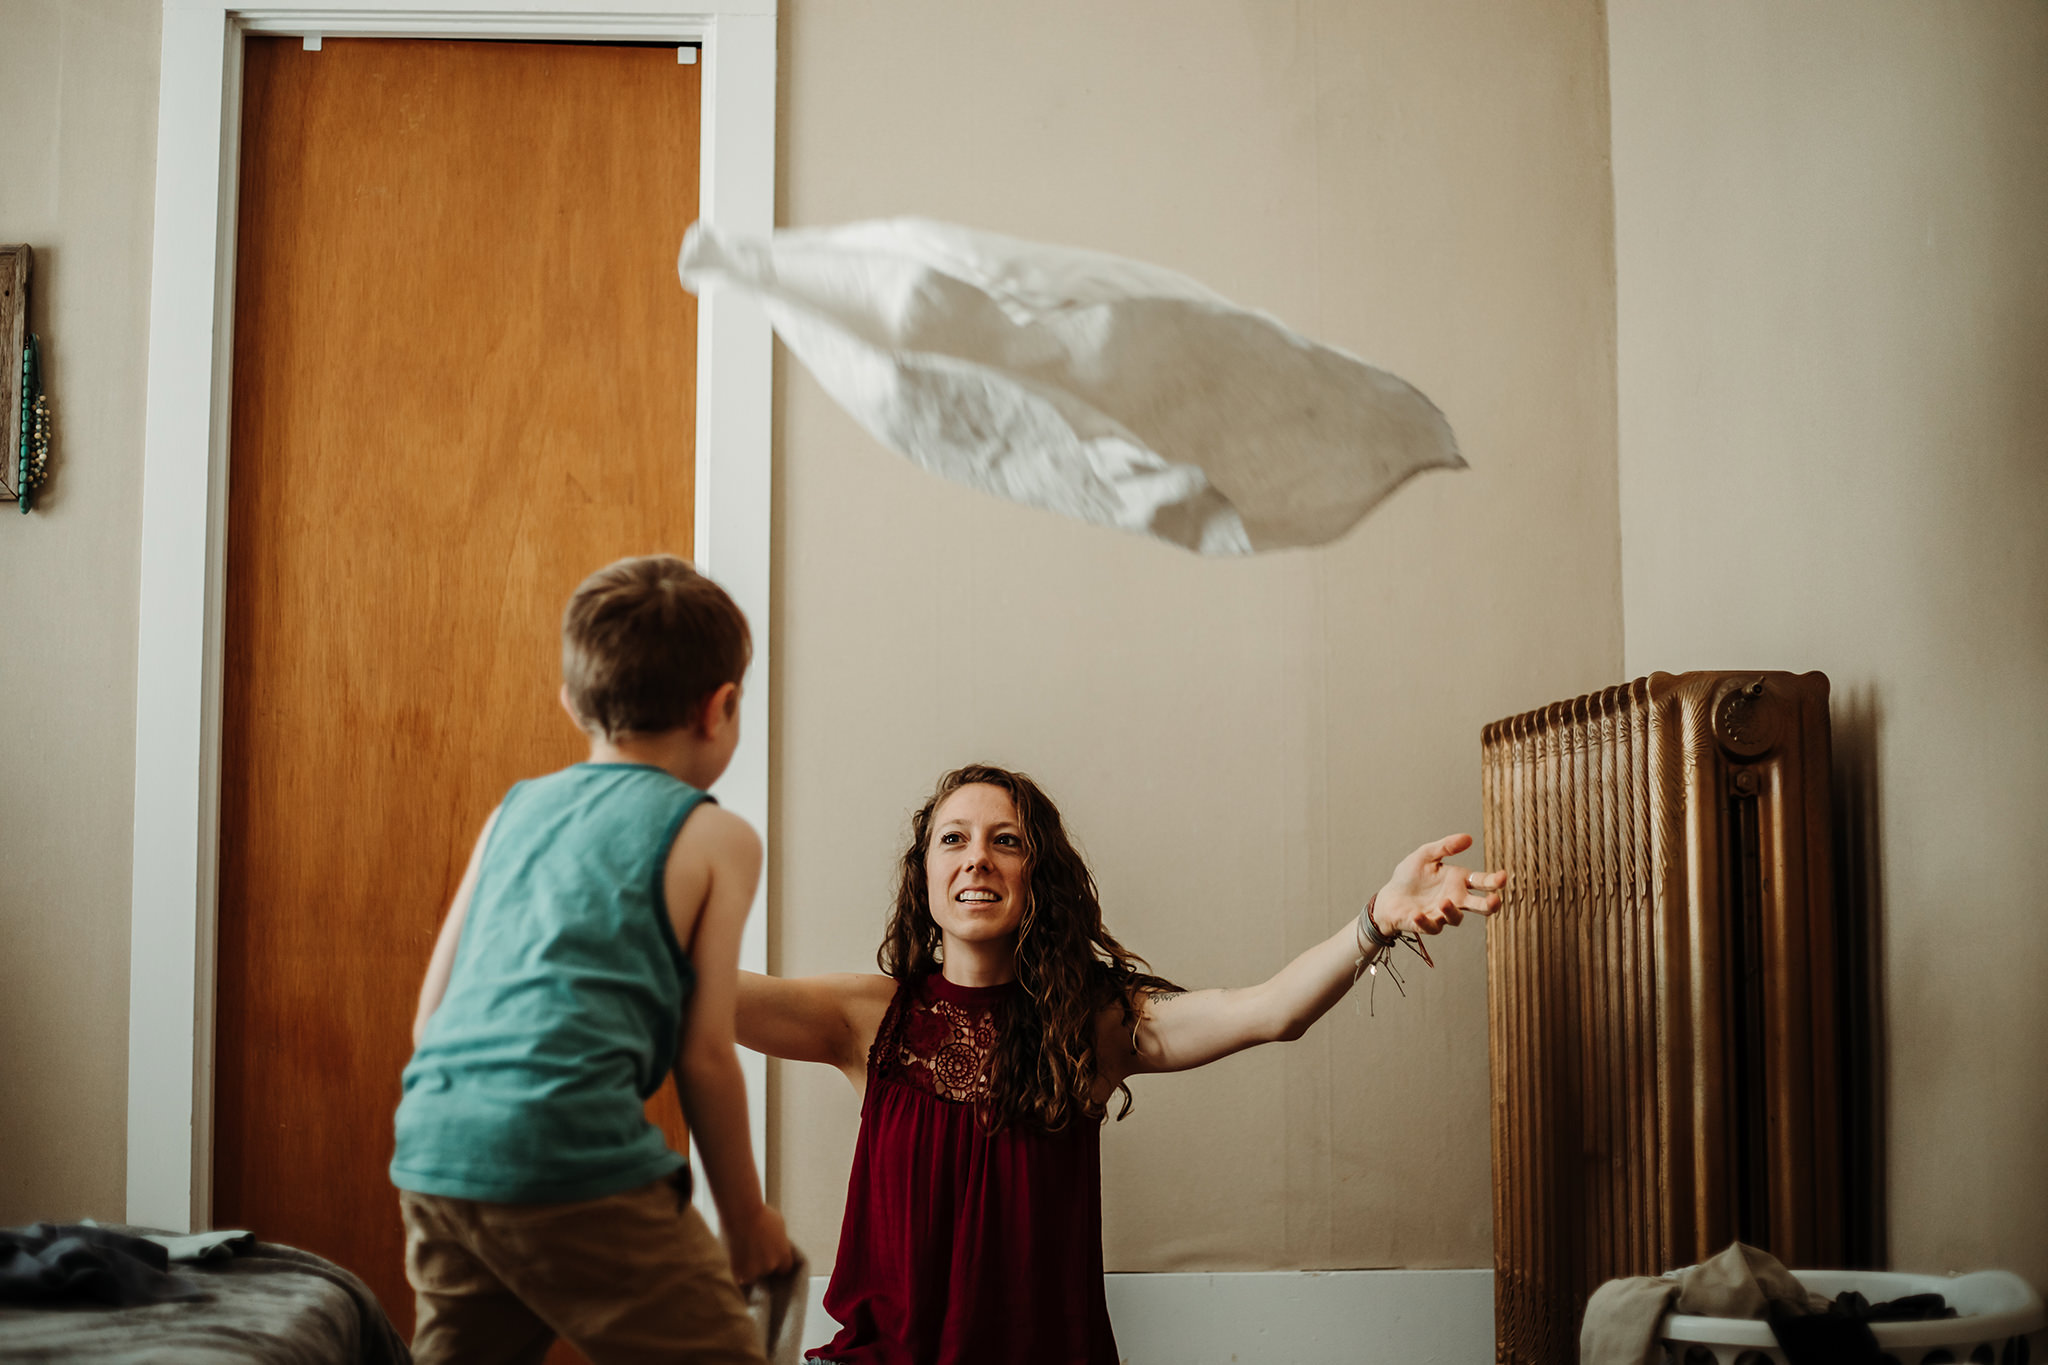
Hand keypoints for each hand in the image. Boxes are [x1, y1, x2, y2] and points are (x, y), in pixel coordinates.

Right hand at [725, 1203, 795, 1288]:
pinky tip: (732, 1259)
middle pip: (767, 1271)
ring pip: (751, 1275)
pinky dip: (736, 1271)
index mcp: (784, 1255)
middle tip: (752, 1251)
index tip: (770, 1258)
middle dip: (761, 1264)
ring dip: (747, 1268)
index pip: (784, 1269)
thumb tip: (777, 1243)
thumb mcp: (778, 1224)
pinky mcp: (738, 1273)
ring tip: (740, 1252)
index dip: (777, 1264)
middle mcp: (771, 1266)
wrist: (741, 1212)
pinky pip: (738, 1278)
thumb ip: (779, 1240)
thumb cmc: (760, 1213)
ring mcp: (754, 1271)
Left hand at [1371, 833, 1506, 936]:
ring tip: (1444, 901)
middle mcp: (1455, 899)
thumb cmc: (1410, 876)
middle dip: (1489, 905)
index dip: (1494, 881)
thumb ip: (1445, 846)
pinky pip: (1431, 926)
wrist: (1389, 896)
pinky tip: (1419, 913)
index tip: (1503, 877)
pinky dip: (1425, 921)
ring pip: (1456, 918)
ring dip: (1451, 911)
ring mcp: (1442, 914)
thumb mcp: (1426, 855)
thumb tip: (1468, 838)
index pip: (1482, 882)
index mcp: (1458, 881)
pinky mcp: (1426, 925)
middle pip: (1479, 906)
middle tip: (1495, 901)